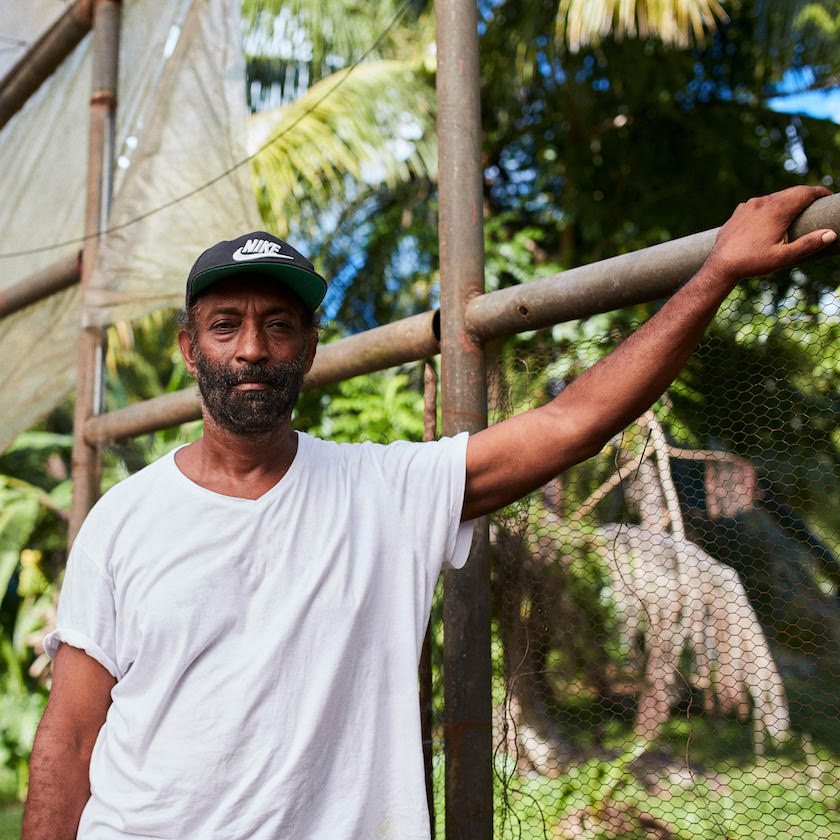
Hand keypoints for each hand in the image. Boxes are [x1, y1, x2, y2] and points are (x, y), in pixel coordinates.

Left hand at [704, 185, 836, 282]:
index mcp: (776, 210)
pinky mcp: (738, 213)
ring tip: (796, 211)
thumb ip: (808, 244)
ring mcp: (747, 206)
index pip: (805, 193)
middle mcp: (762, 202)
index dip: (820, 192)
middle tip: (816, 204)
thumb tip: (831, 233)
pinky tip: (771, 218)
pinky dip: (770, 207)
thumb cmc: (752, 262)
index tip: (829, 197)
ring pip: (773, 197)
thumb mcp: (783, 257)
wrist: (720, 266)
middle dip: (806, 196)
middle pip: (790, 192)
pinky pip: (759, 204)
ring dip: (787, 201)